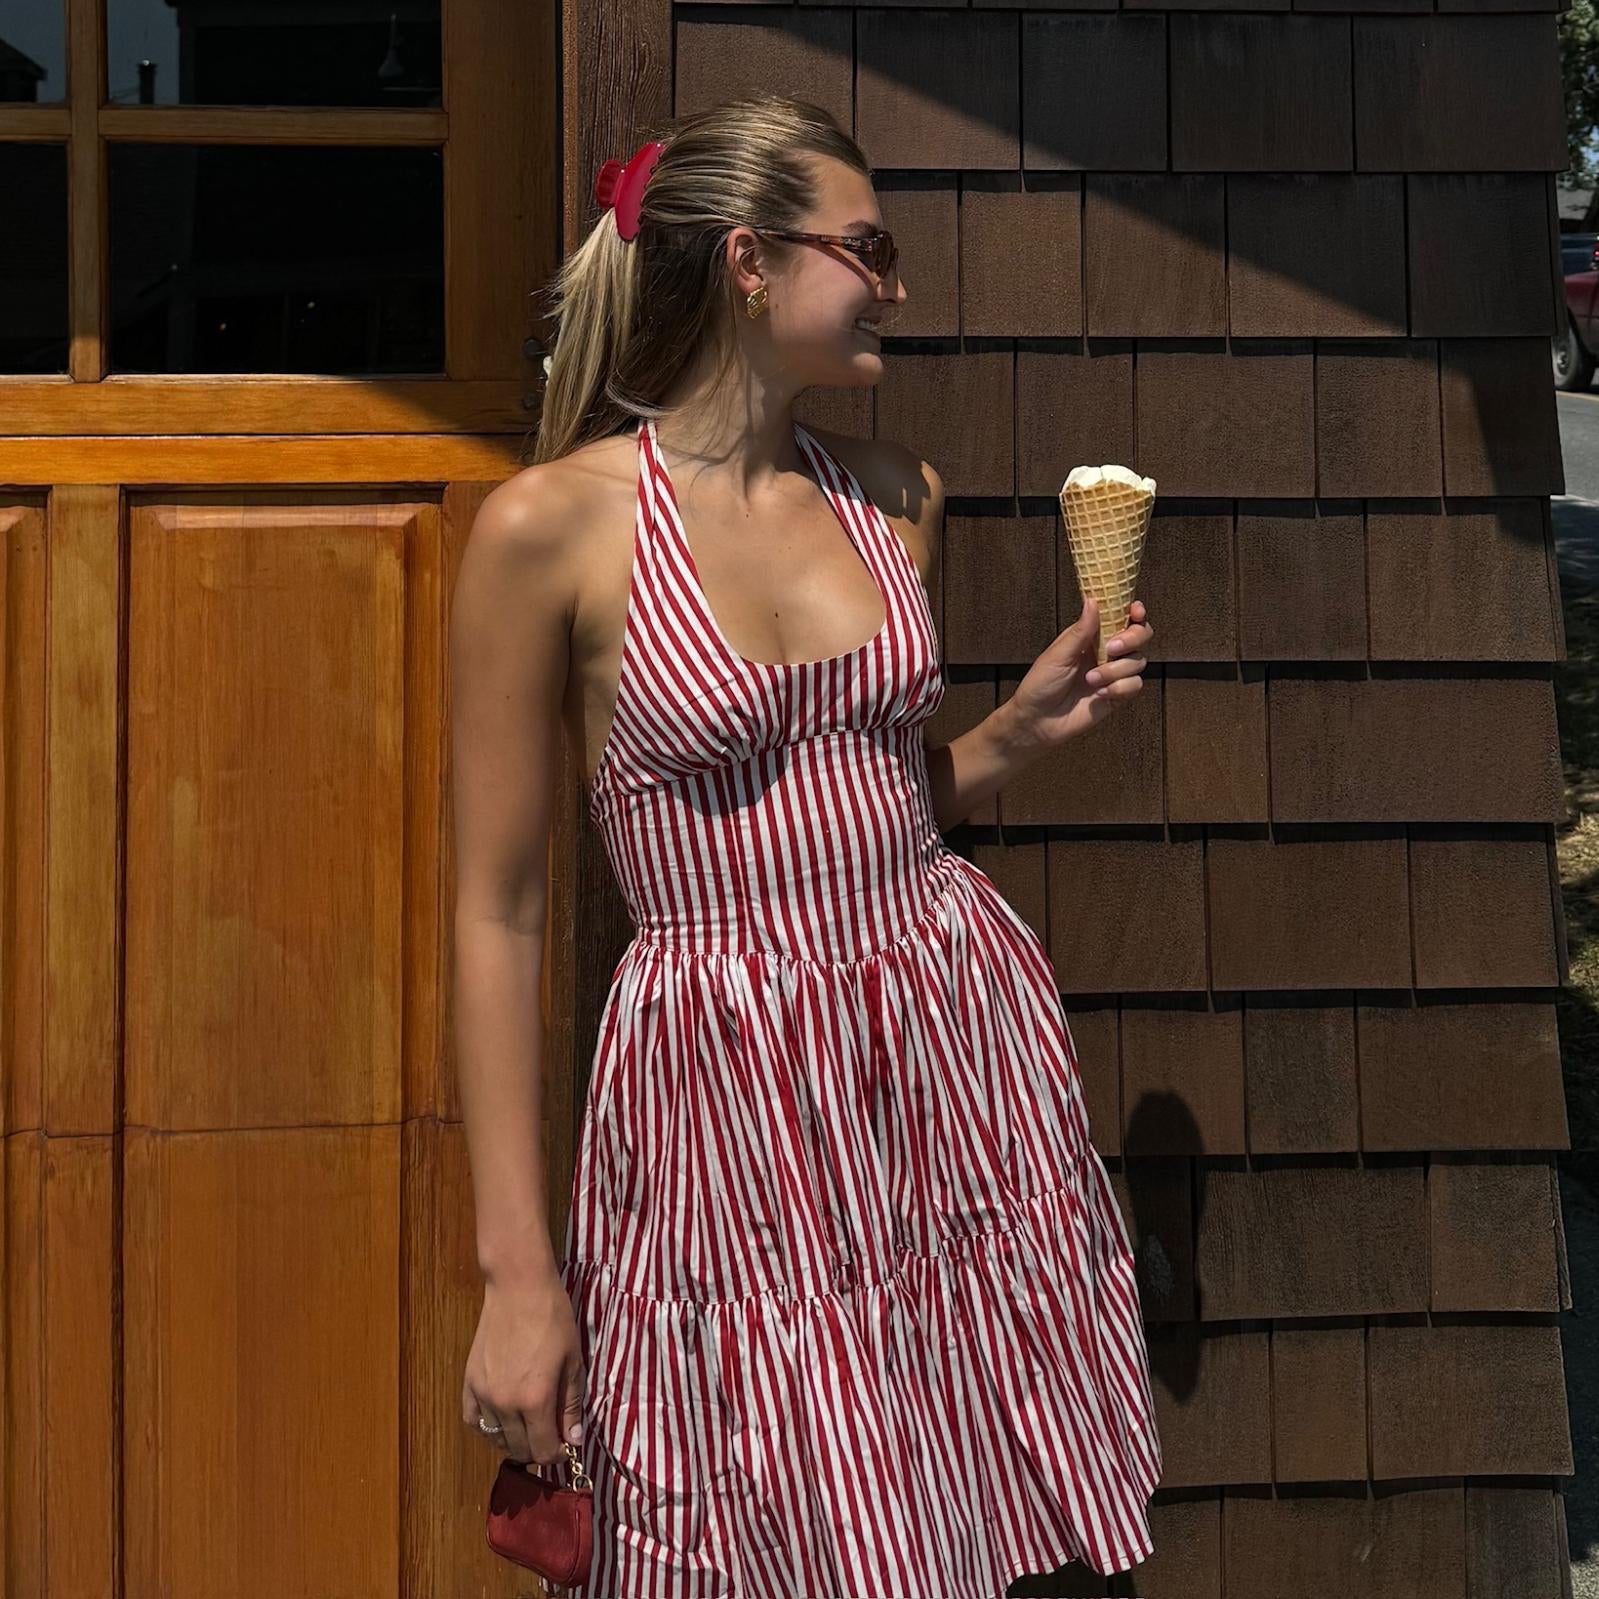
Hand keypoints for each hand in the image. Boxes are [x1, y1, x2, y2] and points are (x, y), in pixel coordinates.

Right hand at [462, 1270, 586, 1465]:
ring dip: (514, 1440)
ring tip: (528, 1426)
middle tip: (550, 1434)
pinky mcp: (469, 1382)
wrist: (518, 1287)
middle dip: (538, 1449)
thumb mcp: (573, 1361)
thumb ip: (571, 1405)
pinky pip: (473, 1420)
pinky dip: (487, 1427)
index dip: (558, 1455)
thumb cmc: (553, 1319)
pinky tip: (502, 1419)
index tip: (566, 1445)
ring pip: (495, 1438)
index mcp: (535, 1400)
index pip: (544, 1451)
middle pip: (519, 1449)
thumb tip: (573, 1441)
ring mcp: (483, 1394)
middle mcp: (505, 1404)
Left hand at [1001, 597, 1152, 751]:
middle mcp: (1106, 652)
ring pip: (1137, 661)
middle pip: (1140, 635)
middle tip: (1112, 649)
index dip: (1134, 612)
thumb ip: (1080, 631)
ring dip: (1116, 670)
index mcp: (1091, 636)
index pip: (1121, 617)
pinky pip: (1135, 685)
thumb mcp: (1058, 655)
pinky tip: (1100, 694)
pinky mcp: (1117, 695)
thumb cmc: (1040, 684)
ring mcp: (1113, 673)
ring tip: (1090, 680)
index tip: (1135, 611)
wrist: (1037, 721)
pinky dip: (1120, 688)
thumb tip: (1093, 601)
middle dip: (1132, 638)